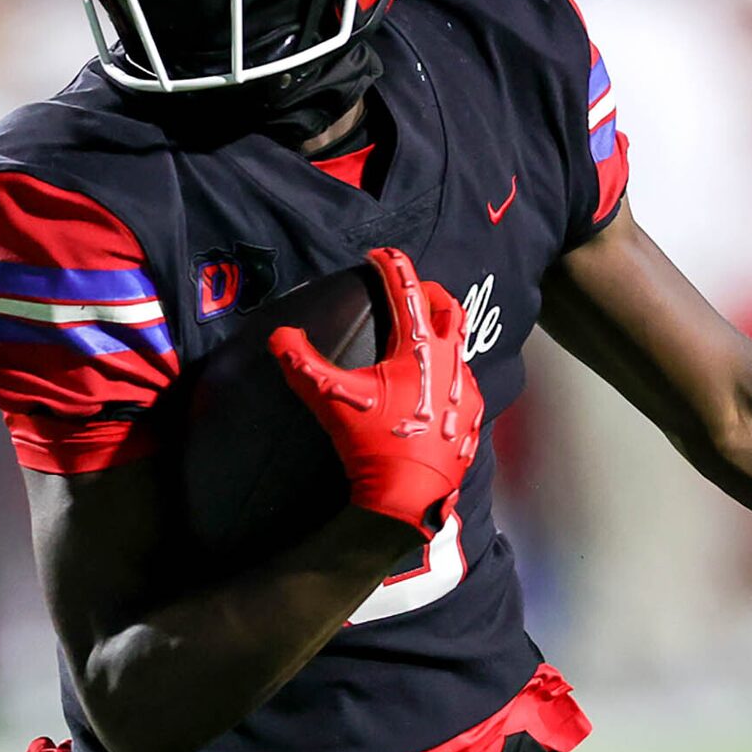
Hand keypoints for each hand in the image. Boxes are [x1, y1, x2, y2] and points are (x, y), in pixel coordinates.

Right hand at [268, 247, 482, 535]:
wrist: (407, 498)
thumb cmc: (371, 444)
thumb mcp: (330, 400)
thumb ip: (301, 364)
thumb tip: (279, 336)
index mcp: (419, 348)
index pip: (407, 291)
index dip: (392, 266)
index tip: (380, 254)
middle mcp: (451, 361)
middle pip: (449, 307)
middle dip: (429, 291)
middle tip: (409, 289)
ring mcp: (466, 389)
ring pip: (459, 345)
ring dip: (440, 333)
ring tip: (419, 338)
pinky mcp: (471, 416)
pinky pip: (462, 380)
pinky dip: (446, 372)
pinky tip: (429, 387)